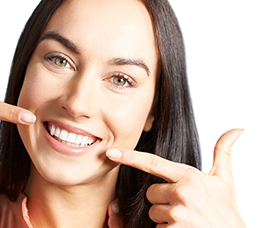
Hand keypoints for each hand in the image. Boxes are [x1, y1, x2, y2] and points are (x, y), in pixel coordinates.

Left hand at [106, 129, 245, 227]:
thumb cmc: (226, 211)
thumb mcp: (225, 181)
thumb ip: (223, 153)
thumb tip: (236, 129)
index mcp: (189, 176)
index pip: (153, 163)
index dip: (129, 157)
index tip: (111, 152)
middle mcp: (182, 193)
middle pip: (151, 193)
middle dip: (161, 200)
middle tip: (183, 206)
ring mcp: (177, 213)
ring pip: (154, 212)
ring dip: (165, 217)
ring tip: (186, 219)